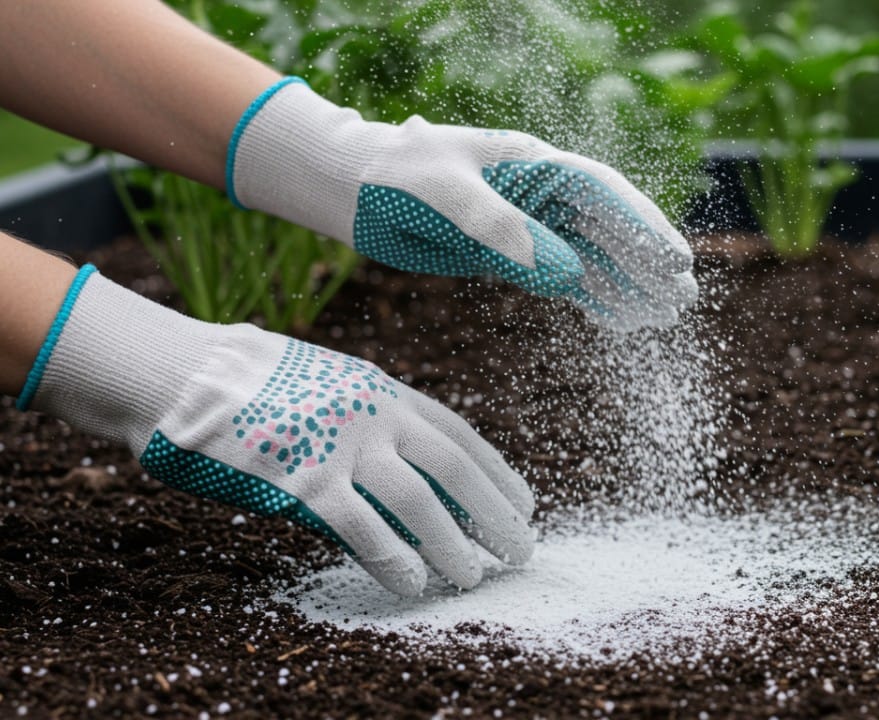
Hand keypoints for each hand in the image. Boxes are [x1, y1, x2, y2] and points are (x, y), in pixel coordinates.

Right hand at [20, 266, 534, 595]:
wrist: (181, 375)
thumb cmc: (252, 387)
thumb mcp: (329, 388)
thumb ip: (372, 427)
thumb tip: (410, 483)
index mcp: (383, 390)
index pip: (460, 436)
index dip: (499, 475)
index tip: (524, 506)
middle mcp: (373, 414)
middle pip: (455, 469)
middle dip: (495, 514)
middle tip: (520, 550)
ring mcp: (339, 444)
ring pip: (419, 501)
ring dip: (452, 544)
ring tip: (473, 576)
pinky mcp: (301, 478)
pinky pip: (361, 528)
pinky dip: (392, 558)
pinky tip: (413, 583)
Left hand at [226, 78, 697, 331]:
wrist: (349, 187)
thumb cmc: (393, 174)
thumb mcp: (442, 193)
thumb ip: (499, 227)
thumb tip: (561, 271)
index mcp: (533, 163)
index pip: (603, 193)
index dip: (643, 225)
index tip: (675, 259)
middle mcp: (539, 193)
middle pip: (607, 228)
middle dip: (646, 263)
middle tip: (684, 300)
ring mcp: (527, 224)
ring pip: (590, 256)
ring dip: (627, 286)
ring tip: (663, 318)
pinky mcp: (509, 254)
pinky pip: (562, 278)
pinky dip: (592, 299)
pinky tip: (618, 322)